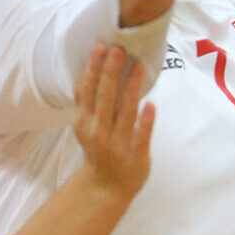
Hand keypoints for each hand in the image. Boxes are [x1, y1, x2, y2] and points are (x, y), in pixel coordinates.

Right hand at [71, 44, 155, 199]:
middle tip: (119, 49)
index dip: (93, 68)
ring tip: (139, 66)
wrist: (105, 187)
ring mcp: (117, 144)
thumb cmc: (97, 150)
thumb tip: (89, 68)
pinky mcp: (135, 155)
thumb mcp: (84, 126)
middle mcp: (98, 131)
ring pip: (124, 112)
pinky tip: (150, 104)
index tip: (101, 47)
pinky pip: (141, 135)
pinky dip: (145, 120)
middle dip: (111, 71)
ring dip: (131, 88)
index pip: (87, 90)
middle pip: (104, 97)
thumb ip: (87, 101)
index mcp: (84, 122)